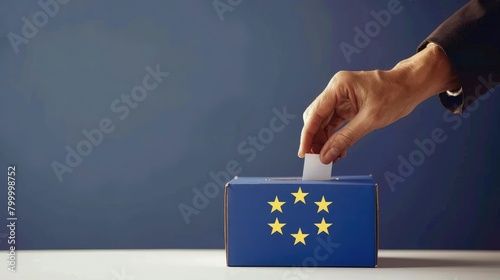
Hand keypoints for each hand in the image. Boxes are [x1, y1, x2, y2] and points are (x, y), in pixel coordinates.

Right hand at [298, 44, 459, 163]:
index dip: (307, 135)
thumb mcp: (370, 120)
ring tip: (329, 158)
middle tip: (317, 159)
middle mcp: (336, 90)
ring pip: (323, 122)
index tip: (304, 153)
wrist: (411, 86)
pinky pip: (334, 123)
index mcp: (338, 86)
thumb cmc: (395, 94)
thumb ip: (346, 138)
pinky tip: (337, 150)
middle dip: (315, 139)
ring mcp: (340, 98)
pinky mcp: (347, 105)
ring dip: (324, 140)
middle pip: (316, 118)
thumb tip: (327, 155)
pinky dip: (334, 137)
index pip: (315, 114)